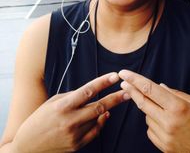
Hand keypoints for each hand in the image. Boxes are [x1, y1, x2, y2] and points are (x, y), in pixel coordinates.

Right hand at [12, 73, 128, 152]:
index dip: (103, 82)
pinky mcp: (76, 146)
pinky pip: (95, 132)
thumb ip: (74, 97)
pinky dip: (101, 122)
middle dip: (116, 98)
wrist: (27, 147)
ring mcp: (74, 135)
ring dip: (106, 109)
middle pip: (99, 106)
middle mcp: (70, 121)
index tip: (115, 76)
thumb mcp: (54, 102)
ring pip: (98, 119)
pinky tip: (103, 115)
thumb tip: (92, 94)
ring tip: (112, 102)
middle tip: (128, 91)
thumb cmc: (40, 119)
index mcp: (63, 106)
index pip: (87, 91)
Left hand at [119, 70, 189, 152]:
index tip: (124, 73)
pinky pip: (150, 130)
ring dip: (148, 108)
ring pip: (146, 116)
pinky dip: (153, 122)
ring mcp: (165, 137)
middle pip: (142, 102)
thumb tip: (159, 86)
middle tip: (124, 82)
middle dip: (131, 90)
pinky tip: (163, 121)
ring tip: (163, 108)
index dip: (135, 79)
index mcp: (178, 107)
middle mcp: (169, 122)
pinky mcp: (164, 147)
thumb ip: (175, 94)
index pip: (150, 89)